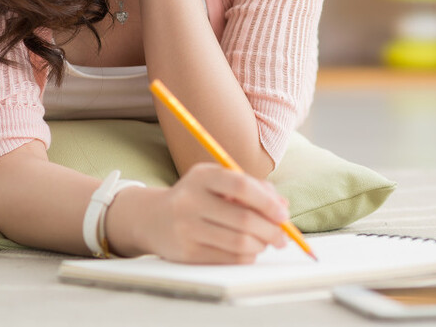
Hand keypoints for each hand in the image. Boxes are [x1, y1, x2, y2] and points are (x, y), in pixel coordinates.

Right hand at [108, 162, 289, 263]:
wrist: (152, 218)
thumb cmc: (197, 197)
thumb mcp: (219, 182)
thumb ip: (253, 188)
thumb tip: (283, 207)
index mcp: (203, 176)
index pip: (241, 186)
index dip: (267, 202)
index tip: (283, 215)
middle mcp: (190, 200)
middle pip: (243, 219)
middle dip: (271, 231)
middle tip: (283, 237)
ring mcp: (186, 228)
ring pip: (239, 243)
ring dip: (261, 245)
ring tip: (265, 242)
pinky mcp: (186, 253)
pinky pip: (228, 259)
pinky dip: (247, 256)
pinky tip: (250, 251)